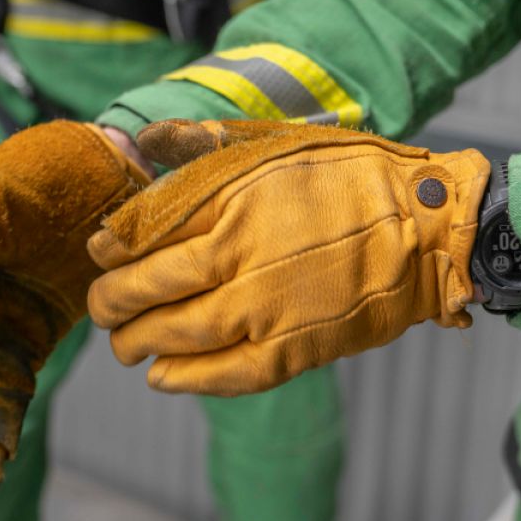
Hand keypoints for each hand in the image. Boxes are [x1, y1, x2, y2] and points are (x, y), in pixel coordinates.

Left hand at [87, 120, 489, 395]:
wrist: (423, 229)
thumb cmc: (348, 178)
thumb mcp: (274, 143)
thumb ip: (202, 145)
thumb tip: (141, 139)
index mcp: (232, 202)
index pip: (142, 232)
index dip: (109, 247)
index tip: (97, 253)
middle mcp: (240, 259)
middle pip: (147, 290)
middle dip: (111, 303)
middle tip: (100, 309)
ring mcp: (265, 311)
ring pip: (177, 336)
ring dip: (138, 344)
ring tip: (123, 345)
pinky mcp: (292, 351)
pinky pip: (224, 375)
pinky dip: (186, 380)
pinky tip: (161, 378)